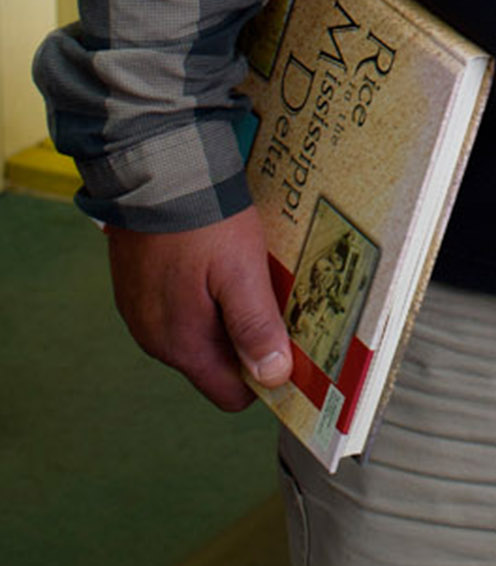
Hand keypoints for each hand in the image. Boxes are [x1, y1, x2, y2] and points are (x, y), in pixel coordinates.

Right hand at [105, 205, 293, 410]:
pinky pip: (179, 304)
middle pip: (216, 360)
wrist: (155, 170)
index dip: (262, 376)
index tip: (289, 348)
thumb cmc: (200, 220)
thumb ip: (255, 326)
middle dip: (247, 336)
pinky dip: (202, 291)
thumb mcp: (240, 271)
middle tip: (274, 295)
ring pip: (198, 330)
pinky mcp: (137, 285)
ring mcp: (141, 311)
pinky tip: (217, 258)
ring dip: (225, 310)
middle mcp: (155, 337)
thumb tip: (273, 376)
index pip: (229, 394)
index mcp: (181, 343)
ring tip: (248, 270)